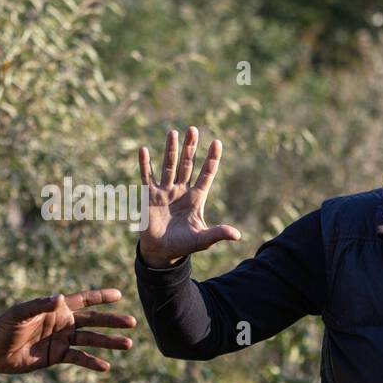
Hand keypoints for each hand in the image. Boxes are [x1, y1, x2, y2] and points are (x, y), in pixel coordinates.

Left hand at [0, 288, 135, 373]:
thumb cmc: (3, 327)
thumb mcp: (19, 314)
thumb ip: (39, 305)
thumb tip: (60, 298)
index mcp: (55, 308)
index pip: (83, 299)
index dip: (101, 297)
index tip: (119, 295)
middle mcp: (62, 322)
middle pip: (93, 320)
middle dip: (112, 321)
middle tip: (132, 323)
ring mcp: (61, 339)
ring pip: (90, 340)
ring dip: (108, 342)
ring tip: (127, 344)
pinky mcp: (57, 356)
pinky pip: (79, 358)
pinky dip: (92, 362)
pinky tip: (106, 366)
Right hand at [137, 126, 241, 267]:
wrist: (161, 252)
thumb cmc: (183, 246)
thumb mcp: (202, 239)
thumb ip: (217, 233)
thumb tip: (237, 235)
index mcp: (196, 198)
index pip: (206, 174)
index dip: (211, 159)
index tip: (217, 142)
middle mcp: (181, 190)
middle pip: (187, 164)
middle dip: (190, 148)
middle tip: (193, 129)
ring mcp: (165, 191)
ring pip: (169, 166)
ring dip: (171, 150)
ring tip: (173, 132)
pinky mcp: (149, 196)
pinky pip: (147, 177)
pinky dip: (145, 164)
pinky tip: (144, 150)